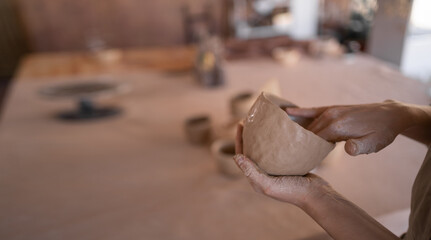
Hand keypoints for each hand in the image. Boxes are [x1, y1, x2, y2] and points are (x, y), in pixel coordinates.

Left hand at [234, 123, 331, 206]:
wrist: (317, 195)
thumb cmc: (293, 191)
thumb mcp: (270, 184)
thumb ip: (252, 172)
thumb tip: (236, 157)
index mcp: (256, 179)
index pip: (242, 157)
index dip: (239, 140)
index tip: (241, 124)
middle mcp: (264, 175)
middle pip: (252, 152)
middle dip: (248, 137)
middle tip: (250, 120)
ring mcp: (275, 170)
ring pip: (264, 150)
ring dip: (261, 138)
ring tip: (262, 123)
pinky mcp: (287, 166)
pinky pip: (277, 151)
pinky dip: (275, 141)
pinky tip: (279, 131)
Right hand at [286, 100, 411, 155]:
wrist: (390, 114)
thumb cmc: (382, 132)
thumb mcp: (374, 144)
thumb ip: (359, 147)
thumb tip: (346, 149)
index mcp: (338, 127)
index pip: (315, 141)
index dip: (307, 152)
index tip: (297, 161)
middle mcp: (331, 117)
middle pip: (309, 133)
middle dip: (300, 144)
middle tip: (289, 154)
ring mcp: (330, 111)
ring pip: (309, 124)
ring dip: (299, 132)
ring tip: (285, 140)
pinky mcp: (332, 108)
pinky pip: (312, 110)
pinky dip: (300, 111)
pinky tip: (287, 112)